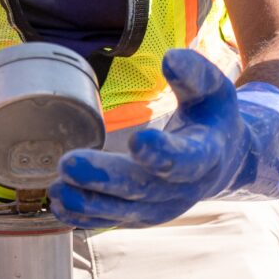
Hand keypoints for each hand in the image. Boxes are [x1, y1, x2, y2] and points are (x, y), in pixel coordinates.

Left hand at [48, 49, 278, 228]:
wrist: (222, 162)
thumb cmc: (210, 118)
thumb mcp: (214, 91)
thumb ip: (195, 74)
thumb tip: (170, 58)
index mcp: (206, 154)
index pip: (187, 158)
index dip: (164, 153)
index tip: (138, 139)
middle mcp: (183, 188)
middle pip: (143, 188)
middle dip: (105, 179)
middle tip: (69, 164)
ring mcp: (161, 207)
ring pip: (124, 211)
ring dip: (88, 202)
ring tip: (56, 189)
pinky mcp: (141, 215)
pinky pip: (112, 220)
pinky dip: (85, 216)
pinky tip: (59, 205)